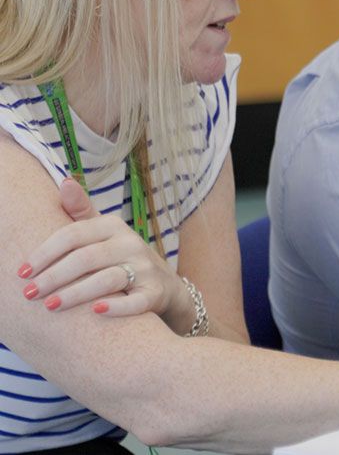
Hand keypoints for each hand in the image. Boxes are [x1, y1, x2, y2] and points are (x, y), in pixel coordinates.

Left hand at [18, 178, 188, 326]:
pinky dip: (118, 306)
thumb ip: (81, 210)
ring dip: (76, 293)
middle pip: (87, 258)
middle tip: (28, 294)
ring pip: (108, 279)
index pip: (73, 234)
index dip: (45, 252)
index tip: (22, 272)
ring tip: (50, 306)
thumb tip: (65, 181)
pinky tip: (96, 312)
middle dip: (54, 276)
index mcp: (113, 226)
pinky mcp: (155, 293)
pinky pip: (137, 301)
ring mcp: (145, 268)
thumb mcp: (103, 231)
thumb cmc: (120, 256)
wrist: (164, 284)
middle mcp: (131, 243)